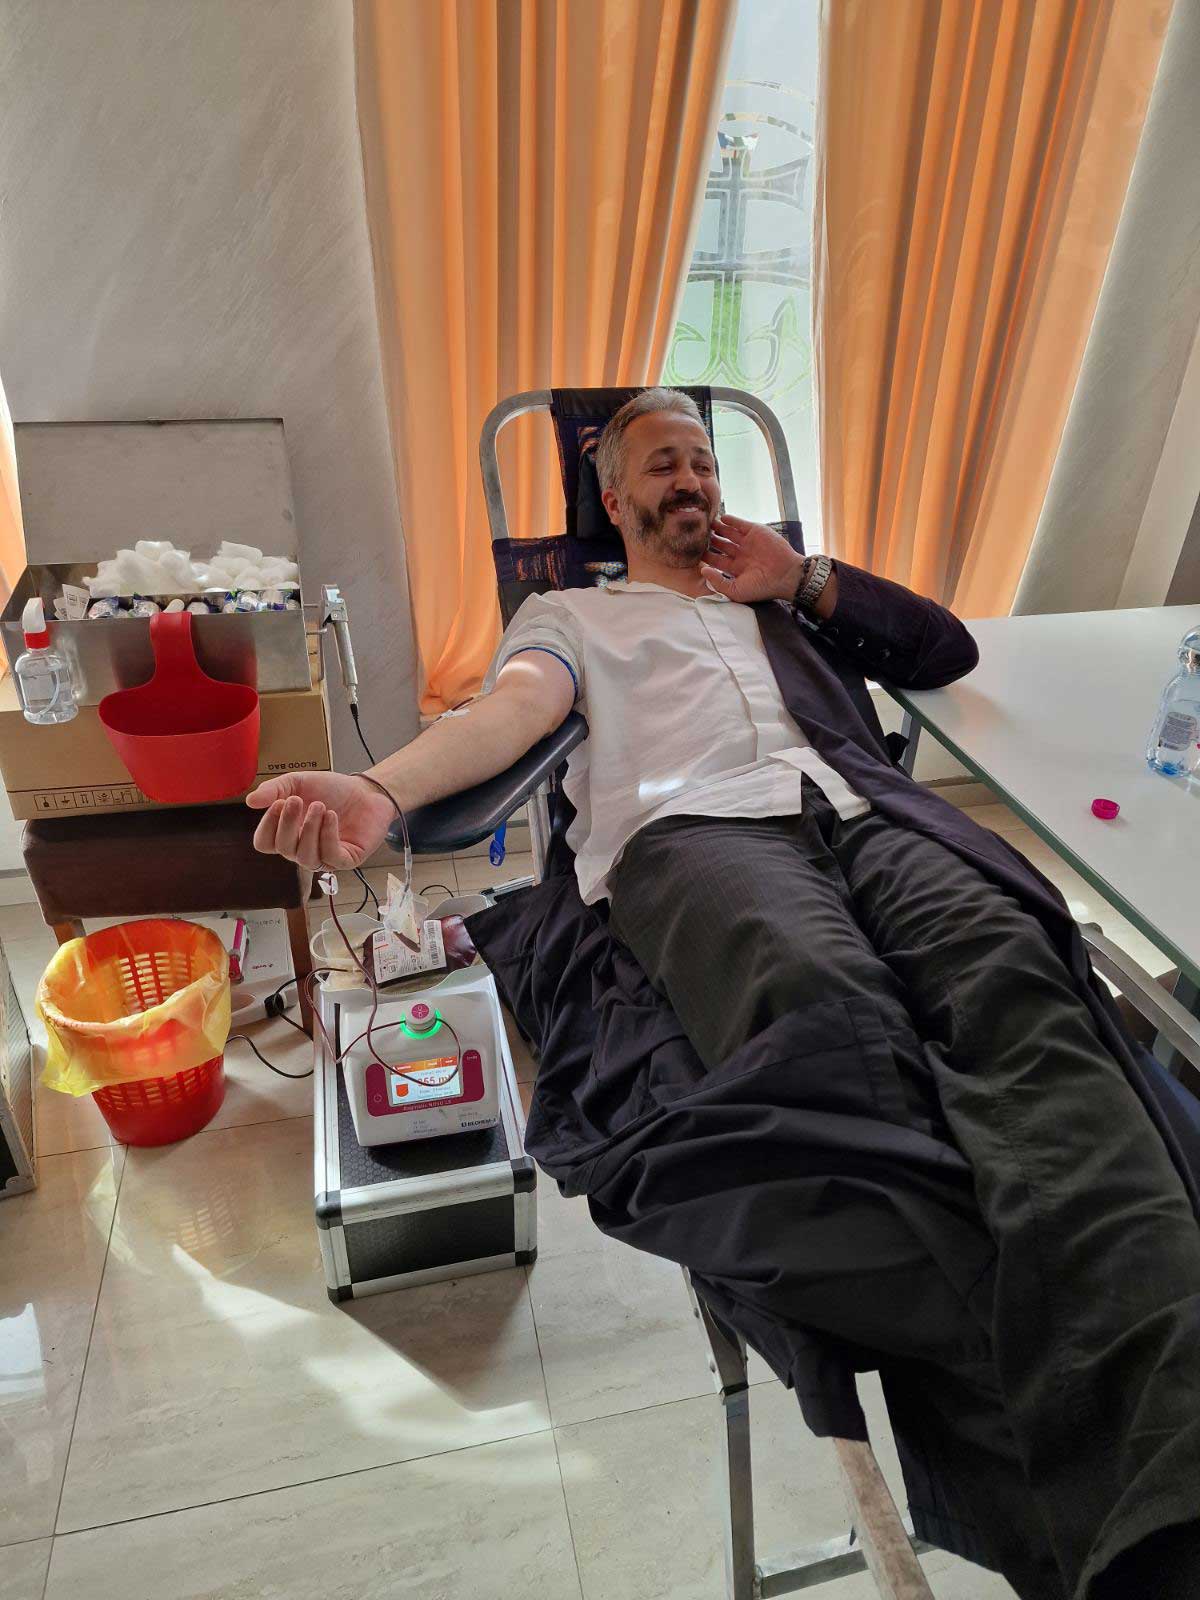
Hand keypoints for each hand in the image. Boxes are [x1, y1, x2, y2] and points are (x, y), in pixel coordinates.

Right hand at [246, 771, 397, 869]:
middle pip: (283, 849)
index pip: (264, 843)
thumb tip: (250, 801)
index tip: (278, 803)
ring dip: (310, 829)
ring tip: (320, 806)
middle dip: (288, 823)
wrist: (366, 791)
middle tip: (295, 800)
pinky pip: (330, 857)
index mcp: (287, 833)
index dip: (267, 826)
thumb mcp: (298, 783)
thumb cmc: (331, 790)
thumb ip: (274, 790)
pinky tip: (332, 816)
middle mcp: (302, 849)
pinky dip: (328, 835)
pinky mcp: (345, 860)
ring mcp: (323, 857)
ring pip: (306, 857)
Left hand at [699, 513, 805, 603]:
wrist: (785, 575)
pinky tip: (721, 518)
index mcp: (735, 568)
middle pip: (720, 545)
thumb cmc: (762, 587)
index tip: (693, 551)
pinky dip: (730, 520)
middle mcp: (741, 554)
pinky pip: (740, 524)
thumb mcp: (736, 590)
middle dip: (709, 540)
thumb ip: (718, 581)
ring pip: (728, 533)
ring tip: (706, 524)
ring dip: (717, 528)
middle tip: (696, 535)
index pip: (716, 560)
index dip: (705, 555)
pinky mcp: (755, 532)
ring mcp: (748, 542)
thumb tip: (703, 570)